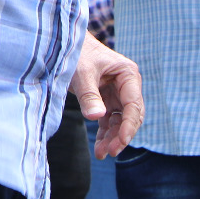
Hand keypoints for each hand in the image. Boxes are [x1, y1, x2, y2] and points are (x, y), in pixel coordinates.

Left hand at [69, 34, 143, 158]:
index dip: (129, 125)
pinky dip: (105, 135)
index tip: (121, 141)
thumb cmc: (76, 53)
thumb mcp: (81, 73)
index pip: (134, 105)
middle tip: (112, 152)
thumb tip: (96, 117)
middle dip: (122, 136)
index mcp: (128, 75)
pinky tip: (99, 148)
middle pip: (131, 117)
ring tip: (102, 154)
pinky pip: (109, 122)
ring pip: (120, 122)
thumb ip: (89, 95)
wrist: (65, 44)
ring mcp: (118, 95)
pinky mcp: (107, 101)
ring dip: (113, 139)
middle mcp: (127, 86)